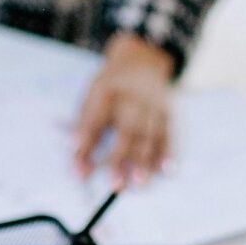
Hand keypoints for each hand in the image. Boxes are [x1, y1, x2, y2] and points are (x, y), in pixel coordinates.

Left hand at [72, 33, 174, 185]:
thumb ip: (83, 127)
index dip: (87, 146)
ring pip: (150, 134)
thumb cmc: (111, 86)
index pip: (95, 120)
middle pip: (127, 129)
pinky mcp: (167, 112)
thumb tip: (76, 162)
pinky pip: (169, 133)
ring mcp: (153, 104)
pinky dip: (168, 153)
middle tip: (115, 185)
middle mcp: (132, 96)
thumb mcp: (91, 96)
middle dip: (121, 158)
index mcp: (106, 90)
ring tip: (139, 184)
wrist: (142, 59)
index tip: (80, 172)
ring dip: (145, 161)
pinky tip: (167, 171)